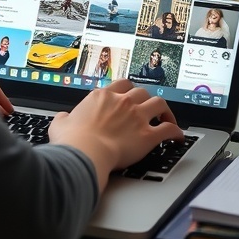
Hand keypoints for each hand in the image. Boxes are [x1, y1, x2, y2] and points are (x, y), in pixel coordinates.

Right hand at [49, 79, 183, 185]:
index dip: (128, 90)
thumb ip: (64, 118)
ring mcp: (137, 117)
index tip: (129, 95)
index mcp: (102, 96)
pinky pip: (169, 129)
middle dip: (146, 99)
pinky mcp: (147, 135)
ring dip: (164, 110)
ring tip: (166, 117)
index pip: (122, 84)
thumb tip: (62, 118)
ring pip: (159, 104)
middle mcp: (122, 102)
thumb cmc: (72, 140)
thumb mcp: (60, 124)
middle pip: (142, 92)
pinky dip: (176, 132)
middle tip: (147, 108)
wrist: (85, 153)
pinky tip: (178, 137)